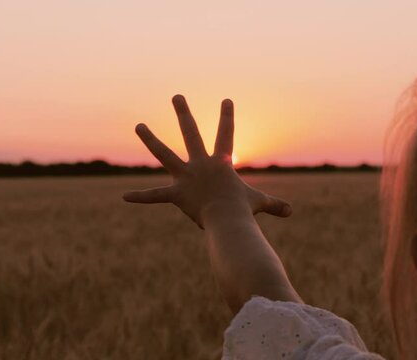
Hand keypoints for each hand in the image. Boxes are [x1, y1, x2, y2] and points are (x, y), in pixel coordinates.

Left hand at [123, 95, 291, 228]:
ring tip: (138, 125)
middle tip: (176, 96)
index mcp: (220, 163)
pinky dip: (142, 197)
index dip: (227, 117)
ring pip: (164, 154)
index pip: (226, 135)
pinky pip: (156, 196)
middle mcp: (200, 164)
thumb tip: (291, 212)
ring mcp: (186, 177)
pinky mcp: (176, 193)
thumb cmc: (244, 211)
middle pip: (191, 133)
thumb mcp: (260, 203)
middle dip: (183, 113)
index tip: (226, 99)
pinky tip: (125, 196)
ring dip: (150, 139)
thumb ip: (274, 205)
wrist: (229, 220)